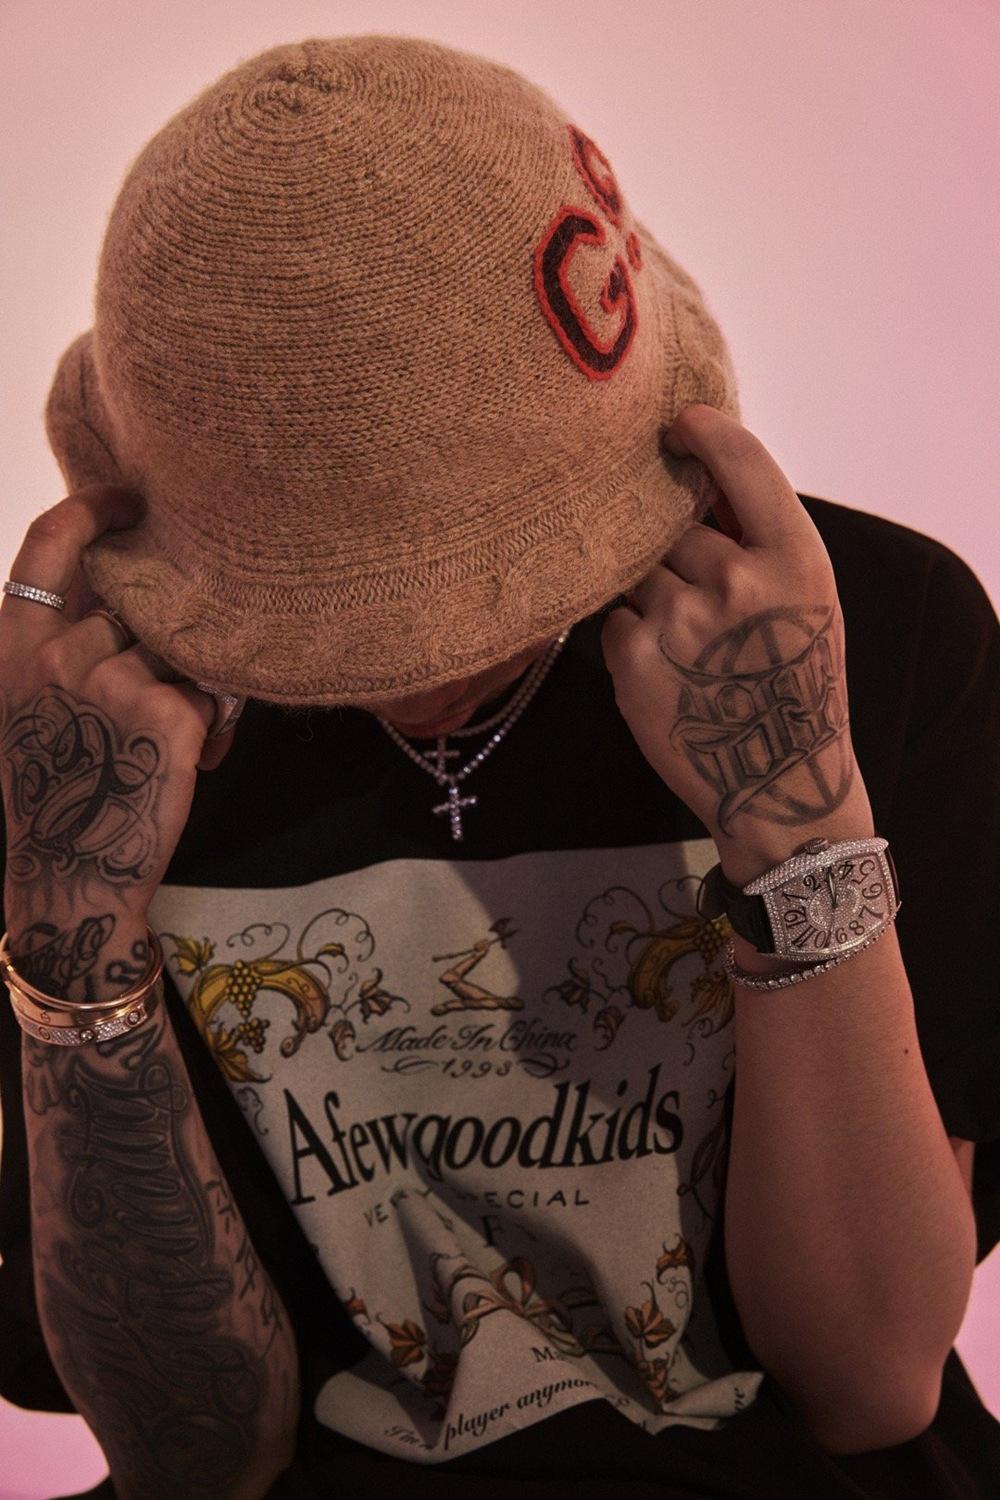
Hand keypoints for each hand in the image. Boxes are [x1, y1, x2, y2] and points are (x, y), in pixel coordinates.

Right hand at [0, 485, 234, 934]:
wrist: (73, 877)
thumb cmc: (60, 793)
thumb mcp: (36, 705)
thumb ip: (68, 645)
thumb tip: (133, 600)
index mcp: (17, 644)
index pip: (51, 545)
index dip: (93, 509)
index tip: (128, 498)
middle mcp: (59, 652)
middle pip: (140, 608)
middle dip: (160, 645)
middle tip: (154, 699)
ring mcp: (114, 680)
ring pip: (182, 650)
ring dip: (188, 687)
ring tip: (164, 742)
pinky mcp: (168, 713)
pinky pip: (212, 696)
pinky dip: (212, 728)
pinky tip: (187, 763)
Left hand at [601, 405, 872, 880]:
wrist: (780, 784)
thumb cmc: (797, 686)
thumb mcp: (809, 602)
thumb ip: (760, 540)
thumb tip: (696, 476)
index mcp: (794, 557)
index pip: (743, 463)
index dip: (703, 432)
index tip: (677, 424)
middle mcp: (736, 580)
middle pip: (672, 523)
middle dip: (672, 547)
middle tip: (693, 593)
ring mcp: (680, 620)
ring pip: (635, 569)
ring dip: (647, 593)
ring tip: (683, 639)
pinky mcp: (633, 660)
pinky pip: (612, 618)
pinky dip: (628, 635)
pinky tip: (663, 669)